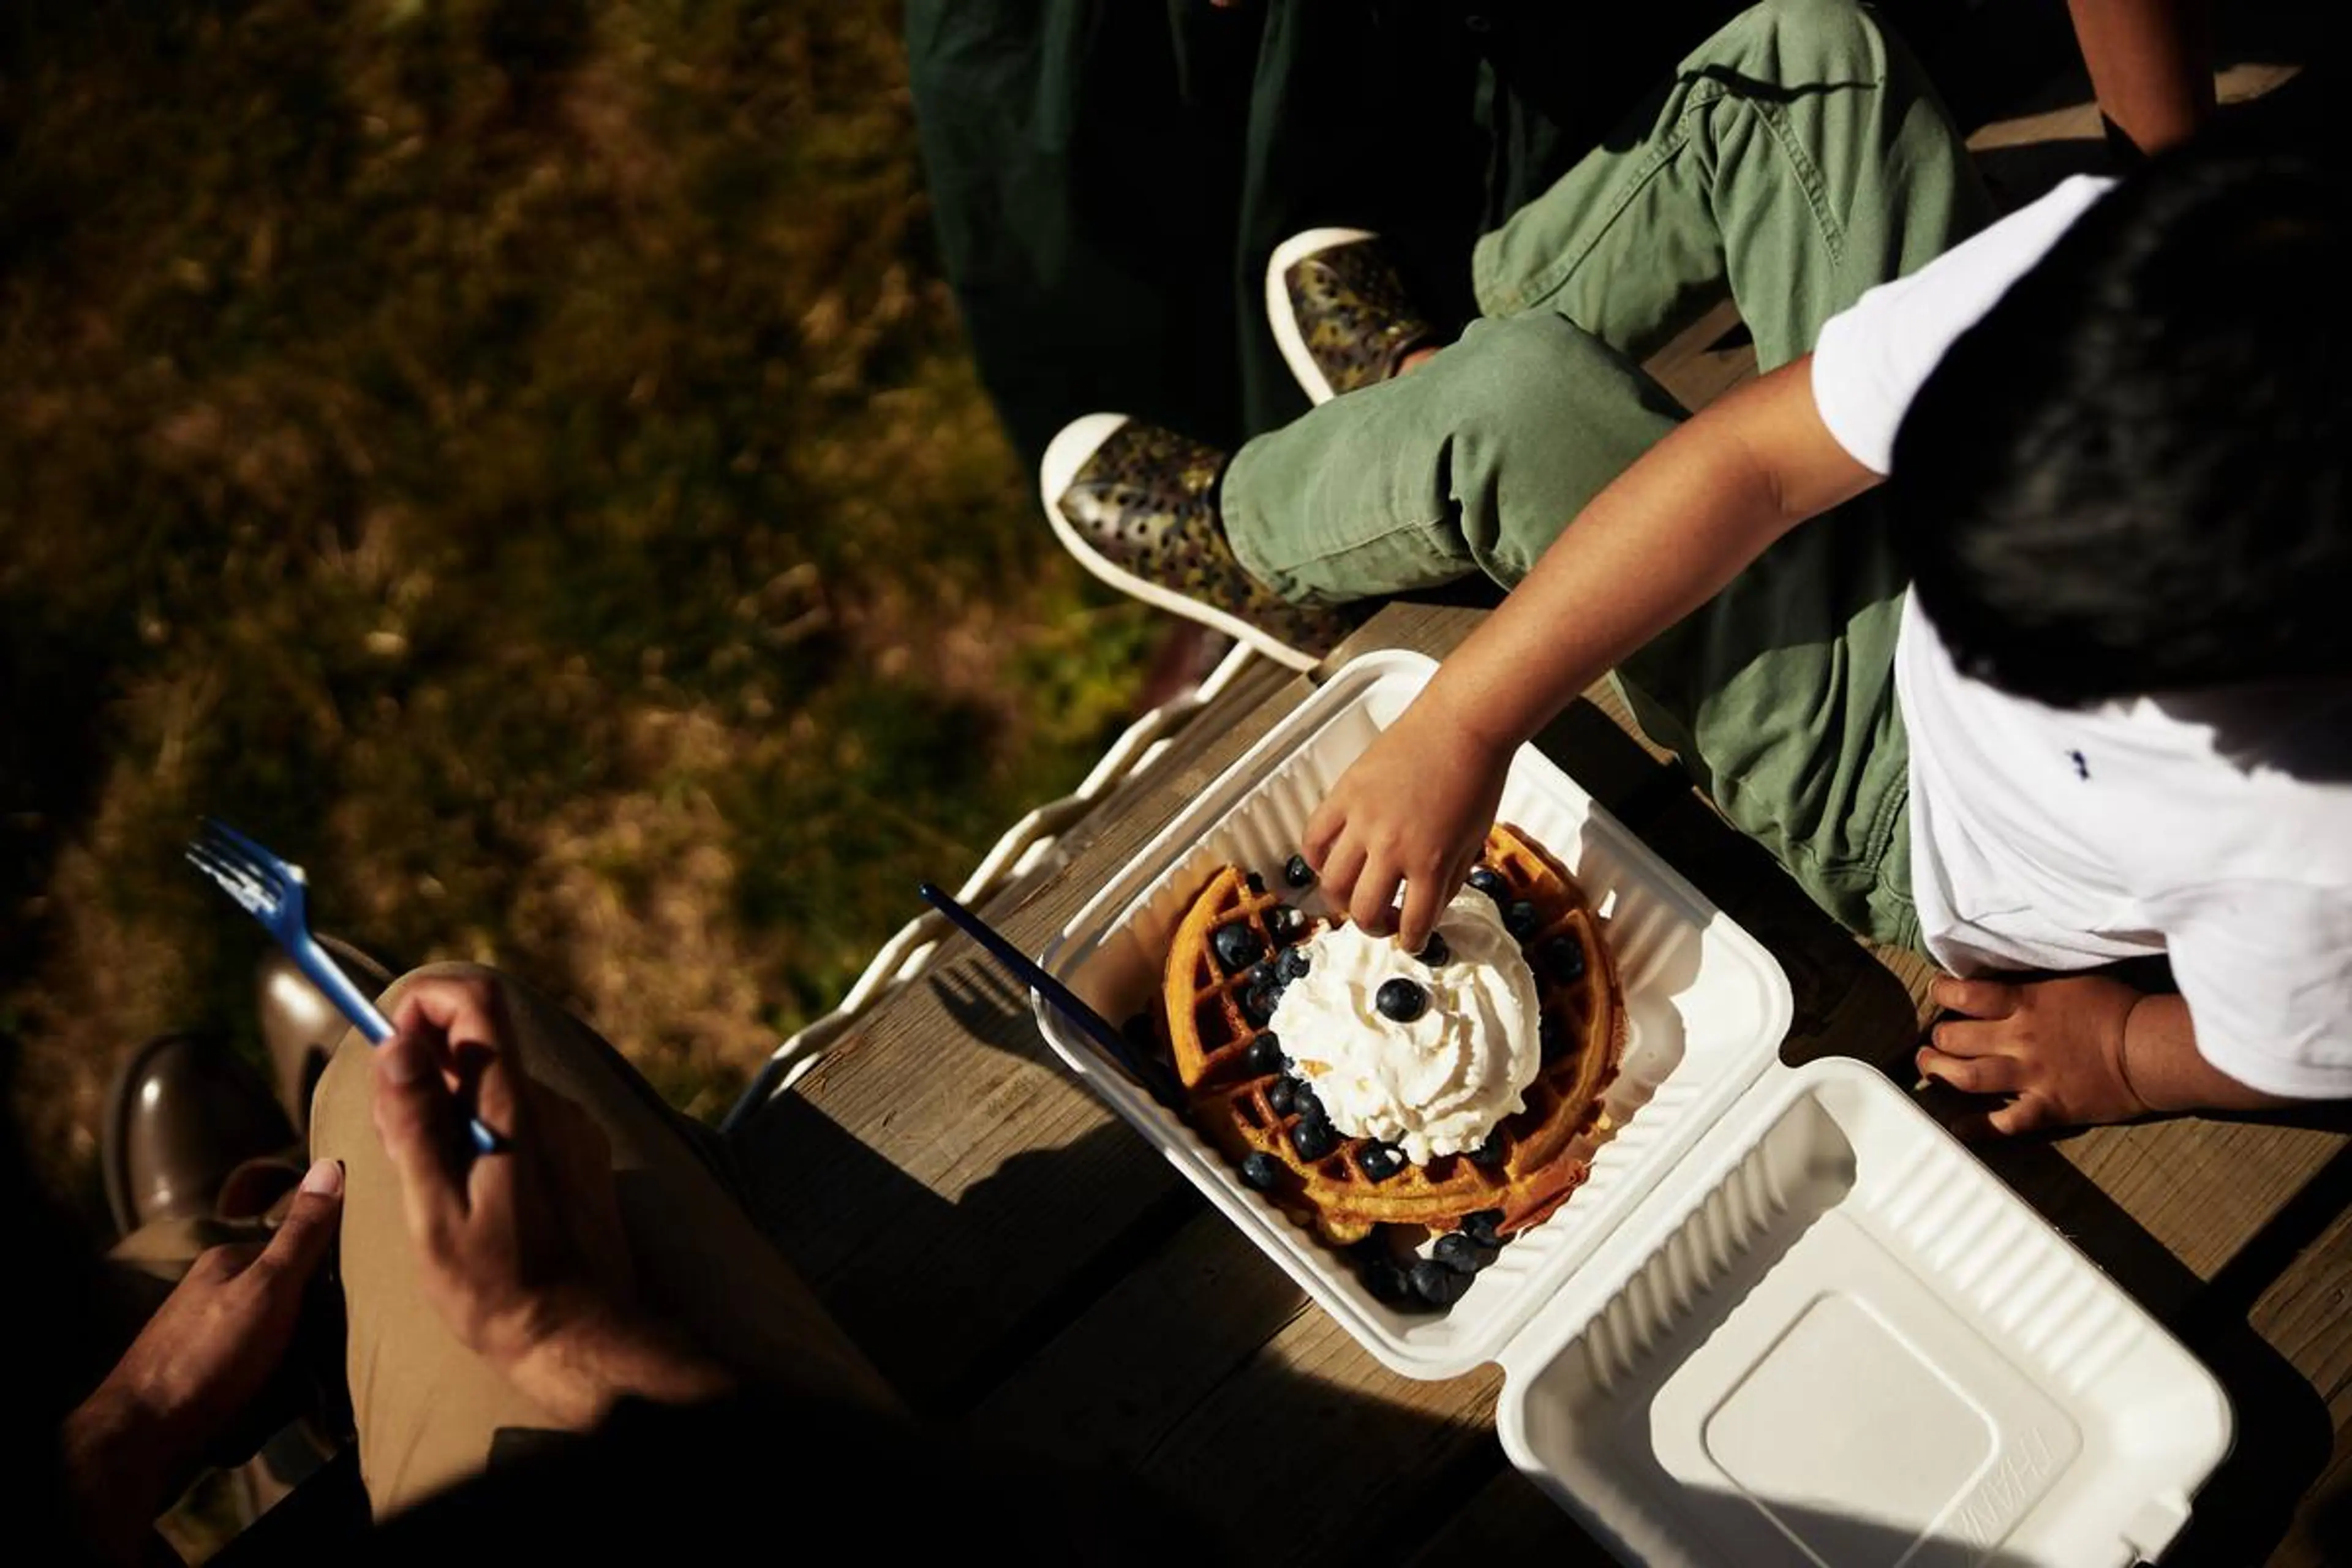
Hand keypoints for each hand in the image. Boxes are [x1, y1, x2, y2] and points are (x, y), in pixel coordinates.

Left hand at [63, 1160, 342, 1561]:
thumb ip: (303, 1233)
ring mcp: (206, 1334)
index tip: (362, 1295)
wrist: (146, 1435)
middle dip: (313, 1317)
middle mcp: (213, 1291)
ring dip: (296, 1353)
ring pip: (272, 1333)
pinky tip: (288, 1396)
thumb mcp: (270, 1286)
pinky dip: (275, 1378)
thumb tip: (333, 1163)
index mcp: (228, 1260)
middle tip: (346, 1340)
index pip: (297, 1250)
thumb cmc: (211, 1353)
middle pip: (285, 1294)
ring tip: (322, 1374)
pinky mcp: (204, 1375)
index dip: (331, 1272)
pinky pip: (256, 1366)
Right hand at [371, 974, 724, 1425]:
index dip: (424, 1004)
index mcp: (513, 1110)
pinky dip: (477, 1130)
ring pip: (492, 1083)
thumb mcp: (434, 1213)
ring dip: (444, 1106)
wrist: (578, 1337)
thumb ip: (416, 1125)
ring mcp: (569, 1128)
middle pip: (477, 1042)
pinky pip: (516, 1115)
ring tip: (423, 1176)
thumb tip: (396, 1045)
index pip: (479, 1002)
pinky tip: (462, 1188)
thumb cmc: (497, 1288)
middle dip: (419, 1069)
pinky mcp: (578, 1153)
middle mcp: (550, 1106)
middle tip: (392, 1138)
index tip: (385, 1049)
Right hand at [1304, 698, 1512, 951]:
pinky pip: (1314, 838)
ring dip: (1340, 899)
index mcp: (1432, 863)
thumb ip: (1450, 880)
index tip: (1411, 941)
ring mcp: (1362, 821)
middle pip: (1363, 910)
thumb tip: (1427, 907)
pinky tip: (1328, 863)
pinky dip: (1316, 859)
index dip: (1412, 942)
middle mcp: (1392, 848)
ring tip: (1352, 895)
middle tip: (1380, 922)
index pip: (1413, 924)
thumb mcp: (1475, 842)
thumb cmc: (1477, 779)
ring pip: (1331, 882)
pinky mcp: (1343, 794)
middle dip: (1372, 927)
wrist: (1461, 725)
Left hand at [1915, 974, 2150, 1135]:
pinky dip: (1976, 1128)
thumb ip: (2031, 984)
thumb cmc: (2117, 1007)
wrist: (2152, 1050)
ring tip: (1929, 1068)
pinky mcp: (2047, 1108)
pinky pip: (2002, 1123)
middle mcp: (2018, 1039)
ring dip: (1939, 1073)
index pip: (1964, 994)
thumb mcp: (2069, 980)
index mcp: (2024, 1002)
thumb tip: (2003, 980)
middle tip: (1934, 1040)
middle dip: (1937, 1038)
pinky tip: (1956, 1127)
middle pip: (1954, 1037)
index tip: (1939, 992)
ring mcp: (2030, 1076)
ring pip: (1965, 1078)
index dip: (1943, 992)